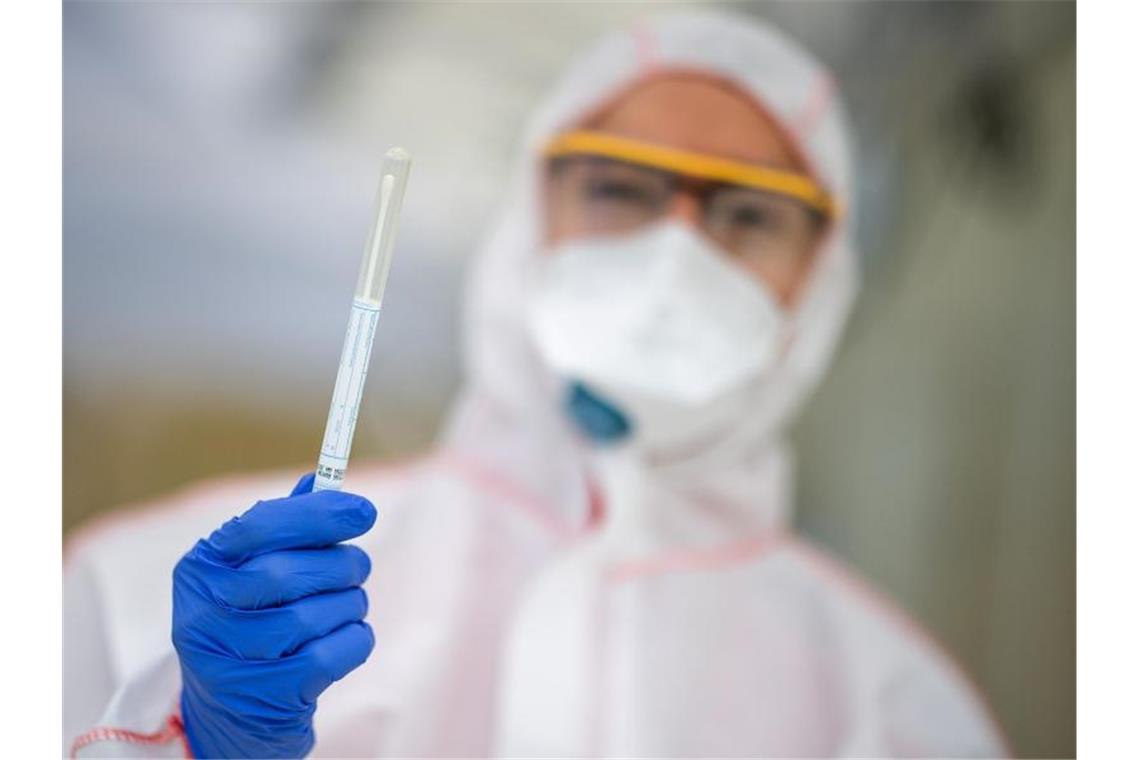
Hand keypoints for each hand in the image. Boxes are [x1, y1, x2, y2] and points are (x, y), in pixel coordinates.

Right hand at [172, 473, 375, 757]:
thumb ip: (286, 525)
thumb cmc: (251, 620)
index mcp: (200, 567)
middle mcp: (204, 613)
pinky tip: (342, 639)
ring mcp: (231, 660)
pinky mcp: (266, 696)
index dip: (317, 515)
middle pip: (290, 572)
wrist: (231, 710)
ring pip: (318, 613)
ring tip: (343, 606)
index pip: (259, 526)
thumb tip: (322, 481)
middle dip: (341, 564)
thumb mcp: (252, 569)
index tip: (364, 511)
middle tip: (356, 566)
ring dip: (350, 603)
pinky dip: (354, 638)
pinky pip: (336, 652)